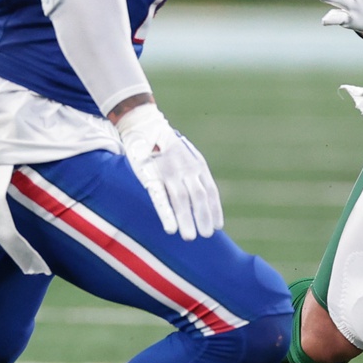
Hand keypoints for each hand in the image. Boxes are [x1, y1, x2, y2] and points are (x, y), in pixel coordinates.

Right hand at [115, 102, 221, 239]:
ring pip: (181, 199)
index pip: (211, 191)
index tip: (218, 226)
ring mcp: (169, 171)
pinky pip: (160, 197)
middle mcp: (186, 168)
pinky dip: (166, 214)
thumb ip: (195, 176)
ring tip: (189, 237)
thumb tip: (204, 200)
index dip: (215, 210)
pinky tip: (171, 228)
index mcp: (197, 165)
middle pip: (199, 197)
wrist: (144, 125)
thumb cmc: (166, 146)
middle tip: (206, 236)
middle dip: (203, 217)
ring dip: (187, 220)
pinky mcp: (151, 175)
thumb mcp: (187, 157)